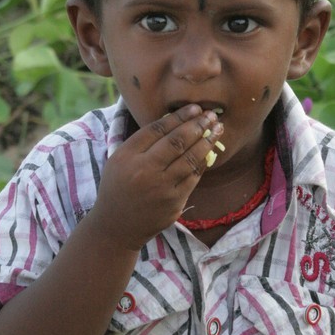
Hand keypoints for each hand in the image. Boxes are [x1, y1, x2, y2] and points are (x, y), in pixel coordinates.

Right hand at [91, 105, 222, 250]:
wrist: (116, 226)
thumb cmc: (119, 187)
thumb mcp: (119, 160)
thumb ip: (142, 142)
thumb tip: (175, 121)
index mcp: (127, 156)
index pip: (158, 129)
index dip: (179, 116)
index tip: (194, 108)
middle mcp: (144, 171)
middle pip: (177, 141)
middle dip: (197, 125)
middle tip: (210, 115)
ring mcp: (161, 189)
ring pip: (190, 159)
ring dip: (207, 141)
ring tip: (217, 129)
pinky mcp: (174, 203)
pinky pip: (193, 178)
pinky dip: (203, 162)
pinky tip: (210, 151)